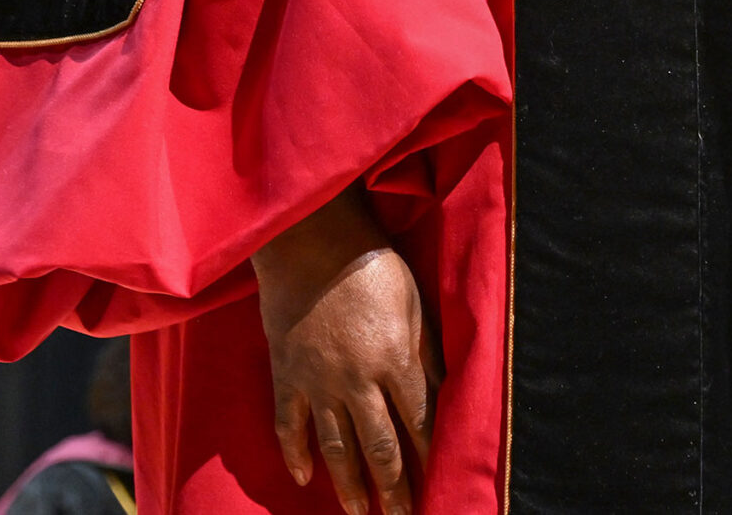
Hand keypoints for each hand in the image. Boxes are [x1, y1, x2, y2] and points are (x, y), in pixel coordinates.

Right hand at [252, 185, 440, 514]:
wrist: (312, 244)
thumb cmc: (374, 267)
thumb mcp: (416, 305)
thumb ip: (427, 352)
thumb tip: (443, 391)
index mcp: (396, 361)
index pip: (418, 421)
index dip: (429, 455)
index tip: (438, 481)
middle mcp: (358, 381)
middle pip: (380, 446)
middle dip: (395, 486)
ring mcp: (318, 382)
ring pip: (336, 447)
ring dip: (350, 484)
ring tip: (361, 513)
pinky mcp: (287, 376)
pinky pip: (290, 425)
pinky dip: (296, 454)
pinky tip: (304, 478)